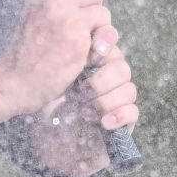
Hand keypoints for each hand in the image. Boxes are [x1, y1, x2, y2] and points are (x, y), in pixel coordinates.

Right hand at [0, 0, 125, 136]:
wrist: (12, 83)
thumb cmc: (23, 55)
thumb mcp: (31, 17)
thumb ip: (53, 3)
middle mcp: (53, 2)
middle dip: (94, 8)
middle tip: (83, 26)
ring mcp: (68, 20)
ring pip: (103, 13)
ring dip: (99, 30)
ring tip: (83, 45)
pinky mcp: (79, 40)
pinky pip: (105, 35)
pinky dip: (99, 47)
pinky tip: (83, 58)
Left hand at [20, 35, 139, 176]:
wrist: (46, 143)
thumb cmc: (43, 109)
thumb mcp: (49, 79)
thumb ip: (65, 57)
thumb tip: (75, 34)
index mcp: (91, 62)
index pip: (109, 42)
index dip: (105, 42)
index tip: (91, 53)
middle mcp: (107, 77)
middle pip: (121, 67)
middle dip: (100, 80)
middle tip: (79, 91)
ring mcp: (117, 99)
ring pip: (129, 89)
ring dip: (105, 101)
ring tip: (84, 112)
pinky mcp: (123, 121)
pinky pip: (133, 112)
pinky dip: (119, 115)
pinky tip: (103, 123)